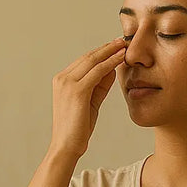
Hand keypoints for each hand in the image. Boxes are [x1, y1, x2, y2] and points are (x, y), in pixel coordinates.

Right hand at [50, 38, 126, 157]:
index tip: (115, 46)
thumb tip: (112, 69)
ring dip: (110, 51)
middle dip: (107, 47)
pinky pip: (98, 71)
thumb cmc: (78, 128)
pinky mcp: (77, 91)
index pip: (84, 61)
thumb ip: (100, 85)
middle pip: (88, 57)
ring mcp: (68, 84)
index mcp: (62, 81)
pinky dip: (111, 62)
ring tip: (124, 44)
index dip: (101, 52)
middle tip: (122, 40)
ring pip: (93, 61)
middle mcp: (62, 79)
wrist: (66, 147)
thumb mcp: (91, 102)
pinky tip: (121, 57)